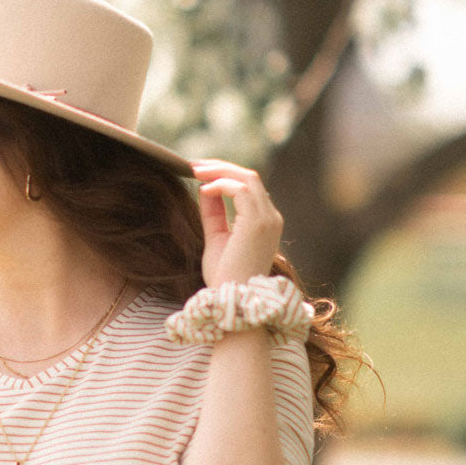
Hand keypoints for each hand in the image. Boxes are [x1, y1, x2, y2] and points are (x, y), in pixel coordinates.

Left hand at [190, 160, 282, 288]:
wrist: (231, 299)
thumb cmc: (224, 277)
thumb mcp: (216, 239)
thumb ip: (213, 214)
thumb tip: (205, 188)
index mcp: (265, 222)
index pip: (248, 188)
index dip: (224, 176)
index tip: (199, 173)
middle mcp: (271, 217)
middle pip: (250, 178)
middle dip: (220, 168)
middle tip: (193, 165)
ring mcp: (268, 219)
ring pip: (247, 178)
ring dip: (219, 171)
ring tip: (195, 171)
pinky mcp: (258, 222)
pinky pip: (240, 189)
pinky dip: (220, 185)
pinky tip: (203, 189)